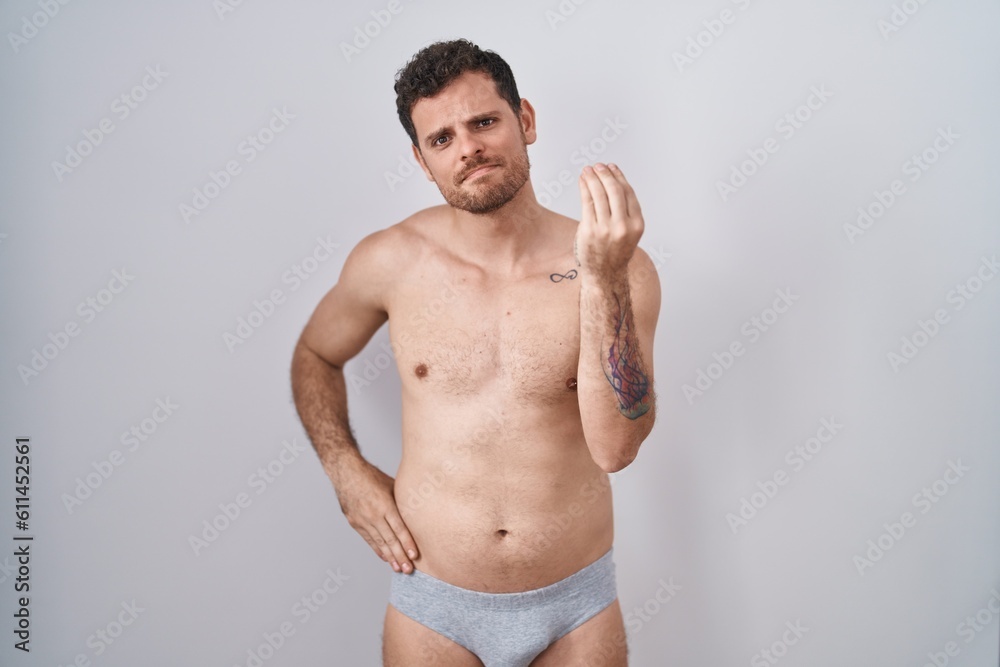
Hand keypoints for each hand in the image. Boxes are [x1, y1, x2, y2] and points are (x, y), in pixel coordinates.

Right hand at [334, 459, 418, 573]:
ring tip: (399, 569)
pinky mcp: (355, 522)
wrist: (346, 472)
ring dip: (390, 557)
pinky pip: (368, 539)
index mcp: (385, 504)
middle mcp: (373, 514)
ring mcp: (362, 520)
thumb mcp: (391, 485)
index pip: (399, 528)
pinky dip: (378, 549)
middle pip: (390, 539)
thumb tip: (417, 510)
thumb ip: (402, 501)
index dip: (407, 543)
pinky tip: (385, 557)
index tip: (414, 555)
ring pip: (379, 542)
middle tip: (409, 570)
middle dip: (400, 556)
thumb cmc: (372, 476)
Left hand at [575, 163, 644, 277]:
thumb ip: (625, 210)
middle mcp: (624, 226)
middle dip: (605, 174)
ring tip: (587, 170)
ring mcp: (606, 229)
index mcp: (637, 224)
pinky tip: (582, 181)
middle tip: (597, 166)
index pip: (628, 193)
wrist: (605, 274)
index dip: (619, 176)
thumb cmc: (615, 250)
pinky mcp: (590, 231)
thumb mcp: (629, 231)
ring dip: (592, 179)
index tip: (611, 167)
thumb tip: (612, 182)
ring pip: (599, 195)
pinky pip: (587, 203)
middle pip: (614, 191)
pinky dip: (584, 189)